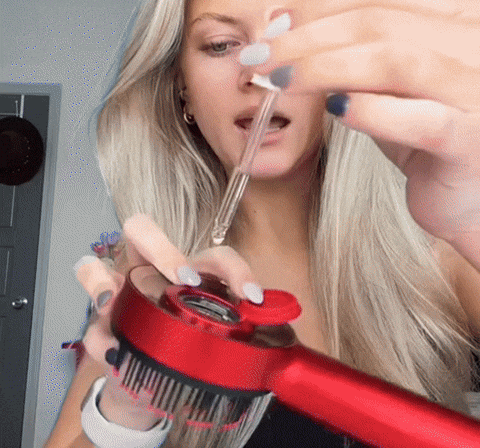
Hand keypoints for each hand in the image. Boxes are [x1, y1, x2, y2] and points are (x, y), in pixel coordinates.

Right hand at [76, 213, 262, 429]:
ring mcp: (117, 291)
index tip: (251, 296)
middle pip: (142, 230)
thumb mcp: (216, 338)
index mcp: (187, 272)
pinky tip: (114, 350)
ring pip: (95, 265)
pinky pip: (88, 324)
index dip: (234, 268)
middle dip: (163, 250)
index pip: (212, 254)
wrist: (153, 381)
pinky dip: (99, 336)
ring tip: (118, 304)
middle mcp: (148, 270)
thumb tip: (273, 330)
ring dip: (105, 282)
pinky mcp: (98, 324)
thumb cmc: (184, 348)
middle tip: (185, 279)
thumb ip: (240, 331)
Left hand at [254, 0, 479, 246]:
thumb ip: (353, 58)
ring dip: (323, 68)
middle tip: (261, 59)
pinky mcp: (472, 142)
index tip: (276, 30)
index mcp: (459, 19)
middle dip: (306, 39)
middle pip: (378, 22)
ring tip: (280, 81)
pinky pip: (420, 120)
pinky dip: (372, 111)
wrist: (469, 195)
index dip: (319, 7)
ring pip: (393, 61)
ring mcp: (478, 92)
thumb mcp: (391, 87)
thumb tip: (286, 28)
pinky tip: (336, 111)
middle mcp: (476, 44)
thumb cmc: (429, 139)